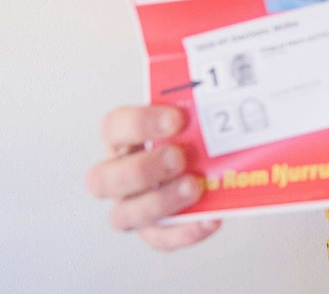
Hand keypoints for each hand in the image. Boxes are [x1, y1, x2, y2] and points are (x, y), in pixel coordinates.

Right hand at [85, 105, 220, 250]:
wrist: (213, 158)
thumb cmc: (193, 133)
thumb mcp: (192, 114)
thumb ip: (198, 108)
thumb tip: (225, 89)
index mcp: (122, 138)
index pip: (113, 127)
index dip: (140, 123)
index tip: (177, 118)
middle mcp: (118, 174)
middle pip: (103, 179)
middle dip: (142, 168)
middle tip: (179, 156)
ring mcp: (132, 205)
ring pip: (123, 216)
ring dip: (159, 202)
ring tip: (194, 186)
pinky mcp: (155, 229)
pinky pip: (161, 239)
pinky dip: (185, 232)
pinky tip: (210, 218)